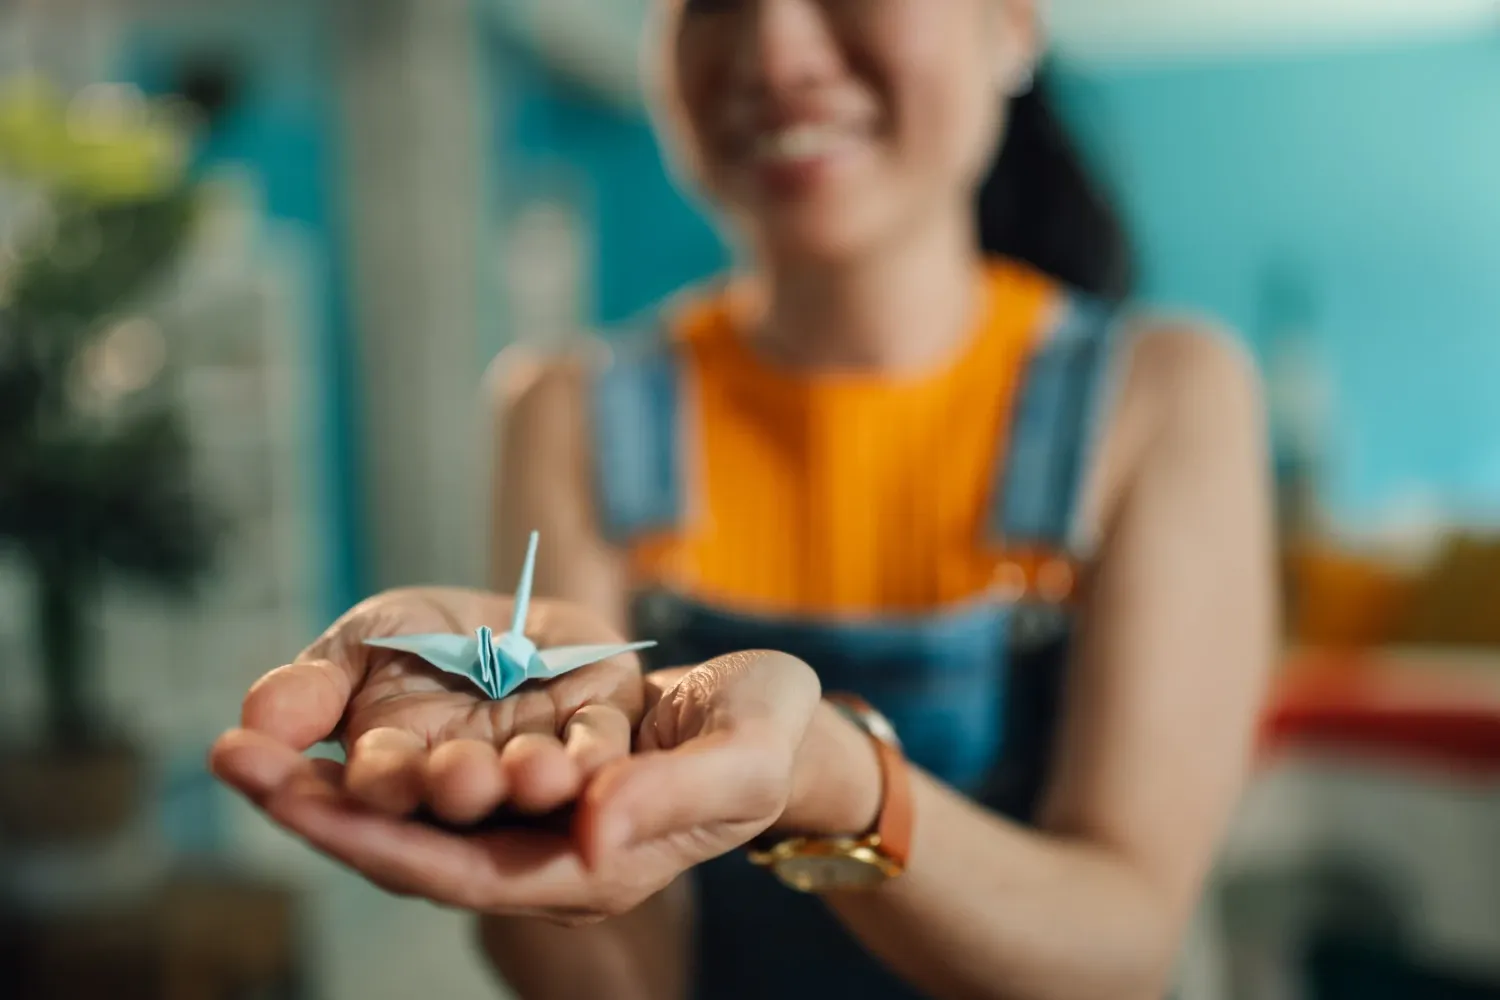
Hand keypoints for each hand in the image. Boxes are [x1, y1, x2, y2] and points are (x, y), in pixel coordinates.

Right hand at [211, 587, 645, 827]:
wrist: (522, 616)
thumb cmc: (429, 643)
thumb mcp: (365, 641)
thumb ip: (316, 684)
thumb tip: (255, 719)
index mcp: (393, 768)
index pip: (349, 790)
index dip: (303, 789)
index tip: (246, 760)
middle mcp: (459, 785)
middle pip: (437, 801)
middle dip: (434, 786)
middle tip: (446, 772)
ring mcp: (528, 768)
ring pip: (521, 786)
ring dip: (523, 780)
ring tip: (527, 770)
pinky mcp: (595, 735)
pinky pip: (595, 752)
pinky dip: (589, 756)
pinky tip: (582, 760)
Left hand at [217, 646, 823, 925]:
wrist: (777, 730)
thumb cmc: (765, 742)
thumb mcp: (736, 762)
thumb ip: (670, 794)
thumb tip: (588, 820)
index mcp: (586, 867)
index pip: (451, 868)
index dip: (364, 835)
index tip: (284, 794)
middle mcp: (543, 859)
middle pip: (409, 848)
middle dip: (318, 809)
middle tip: (230, 756)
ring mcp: (531, 823)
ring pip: (412, 819)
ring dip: (329, 785)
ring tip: (249, 743)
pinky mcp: (528, 783)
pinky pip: (434, 783)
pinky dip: (375, 758)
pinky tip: (324, 728)